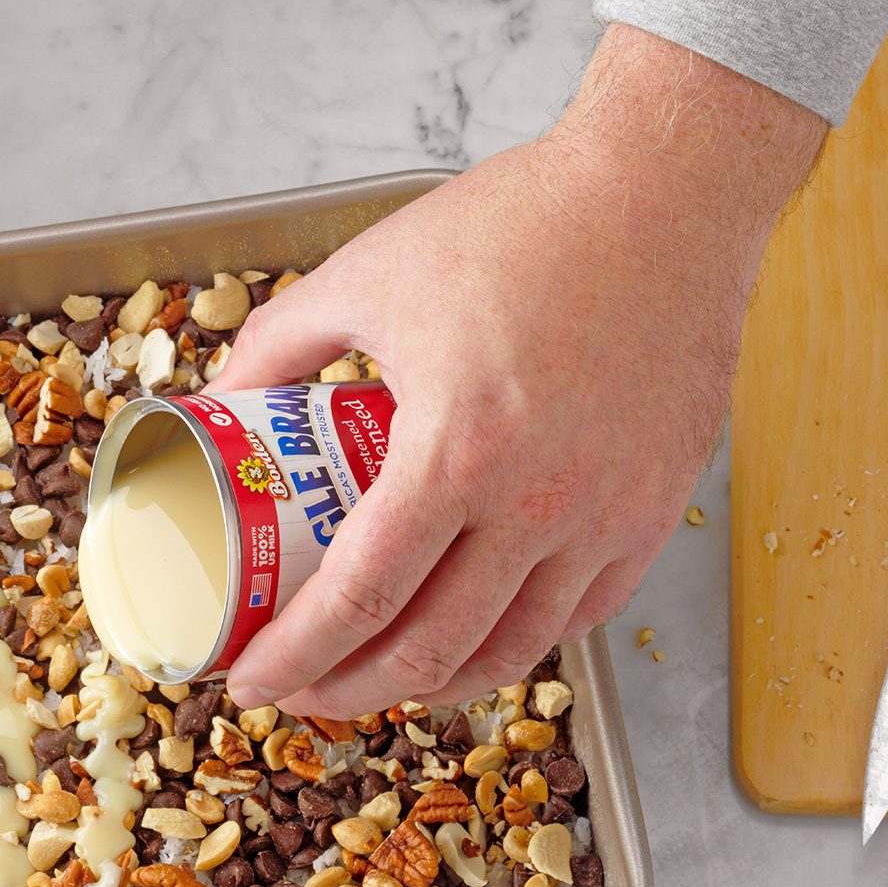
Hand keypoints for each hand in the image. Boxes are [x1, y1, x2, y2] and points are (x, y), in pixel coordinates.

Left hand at [210, 25, 824, 717]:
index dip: (293, 658)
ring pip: (511, 653)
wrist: (665, 195)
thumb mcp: (368, 274)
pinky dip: (516, 642)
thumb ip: (279, 344)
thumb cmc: (523, 224)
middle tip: (303, 690)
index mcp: (456, 450)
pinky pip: (581, 616)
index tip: (251, 677)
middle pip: (428, 653)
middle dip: (348, 691)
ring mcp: (606, 518)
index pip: (357, 602)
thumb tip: (222, 401)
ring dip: (433, 685)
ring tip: (382, 676)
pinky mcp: (655, 514)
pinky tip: (475, 634)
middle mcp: (539, 504)